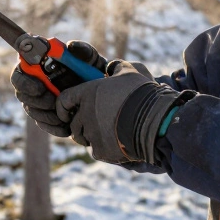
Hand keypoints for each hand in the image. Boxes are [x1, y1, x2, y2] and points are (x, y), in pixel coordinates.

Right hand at [10, 40, 105, 137]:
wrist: (102, 91)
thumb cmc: (91, 68)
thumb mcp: (90, 58)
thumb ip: (82, 50)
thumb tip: (70, 46)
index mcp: (38, 64)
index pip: (19, 72)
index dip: (24, 81)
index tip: (39, 88)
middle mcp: (34, 82)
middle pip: (21, 94)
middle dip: (35, 101)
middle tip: (52, 102)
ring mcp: (38, 99)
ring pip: (32, 110)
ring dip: (44, 115)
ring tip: (63, 116)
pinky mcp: (46, 115)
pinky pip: (43, 124)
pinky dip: (53, 128)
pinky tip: (65, 128)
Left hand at [56, 60, 181, 164]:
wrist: (156, 119)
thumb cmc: (143, 92)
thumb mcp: (131, 70)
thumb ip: (116, 67)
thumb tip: (112, 68)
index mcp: (88, 93)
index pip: (63, 100)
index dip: (63, 107)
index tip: (67, 112)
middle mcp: (85, 113)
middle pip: (74, 123)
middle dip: (82, 124)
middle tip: (96, 124)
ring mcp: (92, 134)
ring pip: (84, 138)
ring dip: (92, 137)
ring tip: (108, 133)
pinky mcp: (101, 150)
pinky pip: (97, 151)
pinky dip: (105, 148)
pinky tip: (118, 143)